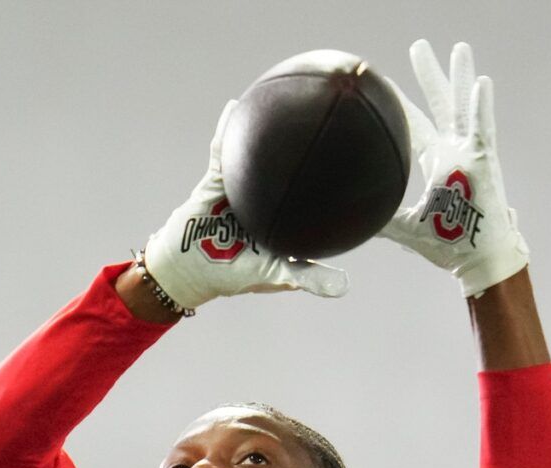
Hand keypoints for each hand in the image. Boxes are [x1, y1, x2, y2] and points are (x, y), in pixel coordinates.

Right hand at [140, 101, 348, 311]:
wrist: (188, 269)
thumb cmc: (232, 273)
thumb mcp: (275, 275)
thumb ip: (308, 277)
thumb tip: (344, 288)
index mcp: (283, 216)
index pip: (313, 194)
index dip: (334, 179)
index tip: (362, 162)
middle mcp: (265, 197)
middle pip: (289, 166)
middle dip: (307, 143)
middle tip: (335, 114)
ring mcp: (242, 185)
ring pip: (258, 155)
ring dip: (268, 131)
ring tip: (289, 97)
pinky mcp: (217, 180)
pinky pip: (223, 153)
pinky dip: (227, 131)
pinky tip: (235, 108)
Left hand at [380, 40, 530, 297]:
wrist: (476, 262)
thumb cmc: (447, 245)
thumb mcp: (405, 228)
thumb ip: (381, 219)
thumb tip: (349, 221)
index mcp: (438, 164)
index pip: (416, 128)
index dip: (402, 106)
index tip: (384, 84)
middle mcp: (455, 154)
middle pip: (440, 106)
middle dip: (430, 76)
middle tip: (419, 46)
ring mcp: (471, 157)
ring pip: (464, 109)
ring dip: (461, 78)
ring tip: (460, 48)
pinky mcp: (485, 165)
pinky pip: (483, 132)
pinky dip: (481, 108)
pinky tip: (481, 83)